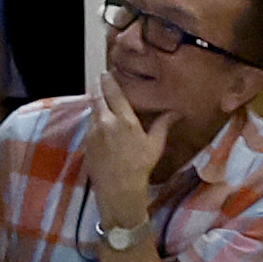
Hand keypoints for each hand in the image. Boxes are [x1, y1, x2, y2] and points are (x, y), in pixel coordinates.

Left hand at [81, 89, 163, 227]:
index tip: (106, 74)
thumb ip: (163, 125)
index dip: (109, 82)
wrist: (118, 187)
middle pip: (98, 98)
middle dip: (98, 88)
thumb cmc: (140, 166)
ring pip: (92, 111)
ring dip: (95, 104)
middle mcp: (106, 122)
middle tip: (99, 79)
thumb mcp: (155, 144)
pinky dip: (93, 120)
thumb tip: (176, 113)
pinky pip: (89, 125)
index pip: (114, 94)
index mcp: (125, 120)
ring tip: (97, 98)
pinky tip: (97, 121)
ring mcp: (94, 132)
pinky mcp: (86, 142)